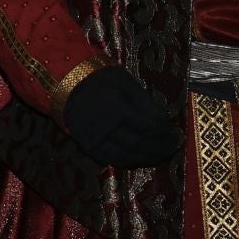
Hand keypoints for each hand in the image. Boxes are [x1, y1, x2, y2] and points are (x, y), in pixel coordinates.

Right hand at [61, 66, 180, 166]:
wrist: (62, 81)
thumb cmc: (98, 76)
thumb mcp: (125, 82)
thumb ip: (143, 102)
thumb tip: (162, 121)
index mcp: (119, 107)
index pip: (151, 127)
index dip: (166, 134)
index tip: (176, 135)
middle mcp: (108, 126)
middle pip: (141, 144)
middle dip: (160, 148)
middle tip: (172, 148)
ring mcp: (96, 138)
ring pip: (127, 156)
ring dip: (146, 158)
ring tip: (159, 156)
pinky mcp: (87, 144)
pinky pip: (110, 159)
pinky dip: (126, 161)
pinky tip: (137, 159)